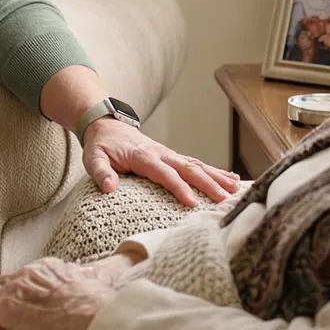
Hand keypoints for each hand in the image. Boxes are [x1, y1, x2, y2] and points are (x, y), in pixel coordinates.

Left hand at [0, 257, 121, 329]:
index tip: (19, 298)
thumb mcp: (94, 283)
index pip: (24, 275)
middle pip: (1, 282)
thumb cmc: (98, 306)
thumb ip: (88, 278)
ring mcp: (13, 291)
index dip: (19, 288)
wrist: (92, 318)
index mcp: (47, 267)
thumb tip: (98, 272)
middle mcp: (27, 274)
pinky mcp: (4, 311)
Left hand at [82, 118, 238, 205]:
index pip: (164, 173)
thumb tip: (109, 188)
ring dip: (217, 176)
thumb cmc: (101, 146)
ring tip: (236, 189)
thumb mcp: (93, 158)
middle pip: (188, 168)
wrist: (106, 125)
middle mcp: (161, 153)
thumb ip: (101, 173)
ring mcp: (169, 154)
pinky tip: (231, 179)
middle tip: (224, 199)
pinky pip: (196, 164)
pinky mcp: (173, 157)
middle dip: (207, 183)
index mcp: (143, 156)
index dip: (179, 187)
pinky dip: (215, 171)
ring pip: (197, 165)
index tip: (192, 203)